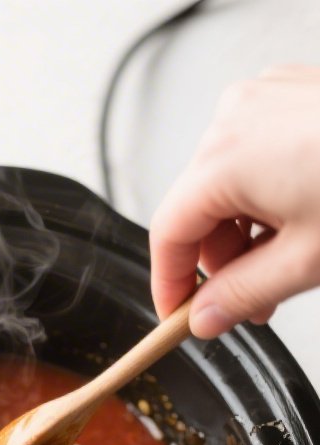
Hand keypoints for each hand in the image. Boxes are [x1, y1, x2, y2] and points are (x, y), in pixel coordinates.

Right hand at [150, 65, 319, 337]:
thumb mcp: (305, 262)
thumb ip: (242, 297)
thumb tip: (206, 317)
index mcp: (226, 157)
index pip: (169, 232)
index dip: (170, 284)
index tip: (180, 316)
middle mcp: (236, 119)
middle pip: (198, 208)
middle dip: (221, 263)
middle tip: (253, 305)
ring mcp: (264, 100)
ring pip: (227, 184)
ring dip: (246, 234)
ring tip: (285, 266)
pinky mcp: (292, 97)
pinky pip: (256, 156)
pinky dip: (267, 198)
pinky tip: (298, 223)